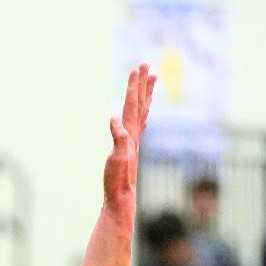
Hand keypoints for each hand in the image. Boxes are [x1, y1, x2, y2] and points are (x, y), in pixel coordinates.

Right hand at [103, 64, 155, 215]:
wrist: (121, 200)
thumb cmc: (117, 181)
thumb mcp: (116, 158)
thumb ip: (118, 139)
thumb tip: (114, 120)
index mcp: (130, 135)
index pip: (131, 106)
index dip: (133, 87)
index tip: (136, 69)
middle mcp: (134, 136)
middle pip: (140, 105)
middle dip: (142, 85)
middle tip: (146, 66)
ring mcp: (133, 142)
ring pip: (141, 113)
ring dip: (145, 96)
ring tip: (151, 80)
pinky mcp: (130, 150)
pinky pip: (138, 124)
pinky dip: (140, 113)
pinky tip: (139, 113)